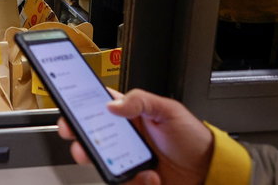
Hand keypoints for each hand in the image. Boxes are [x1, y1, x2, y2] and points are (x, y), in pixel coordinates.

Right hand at [57, 89, 213, 184]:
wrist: (208, 169)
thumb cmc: (191, 137)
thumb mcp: (168, 110)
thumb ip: (140, 101)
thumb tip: (113, 104)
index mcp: (129, 114)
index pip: (97, 106)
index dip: (79, 107)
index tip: (69, 110)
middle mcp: (124, 136)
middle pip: (90, 135)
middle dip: (78, 138)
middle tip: (77, 139)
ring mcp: (126, 158)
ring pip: (100, 161)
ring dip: (102, 162)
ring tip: (112, 161)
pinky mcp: (133, 178)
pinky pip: (120, 181)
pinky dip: (134, 180)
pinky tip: (149, 174)